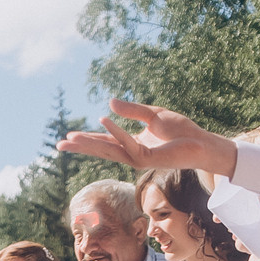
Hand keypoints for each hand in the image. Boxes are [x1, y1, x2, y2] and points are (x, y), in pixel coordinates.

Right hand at [54, 99, 238, 177]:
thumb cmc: (181, 131)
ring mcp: (138, 158)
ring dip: (89, 143)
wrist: (201, 142)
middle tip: (58, 146)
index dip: (86, 140)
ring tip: (70, 138)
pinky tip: (103, 121)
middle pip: (100, 150)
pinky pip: (127, 142)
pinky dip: (115, 131)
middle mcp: (131, 153)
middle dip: (80, 147)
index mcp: (132, 144)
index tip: (67, 138)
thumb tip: (109, 102)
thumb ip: (132, 110)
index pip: (104, 142)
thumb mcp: (153, 114)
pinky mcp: (147, 157)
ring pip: (108, 150)